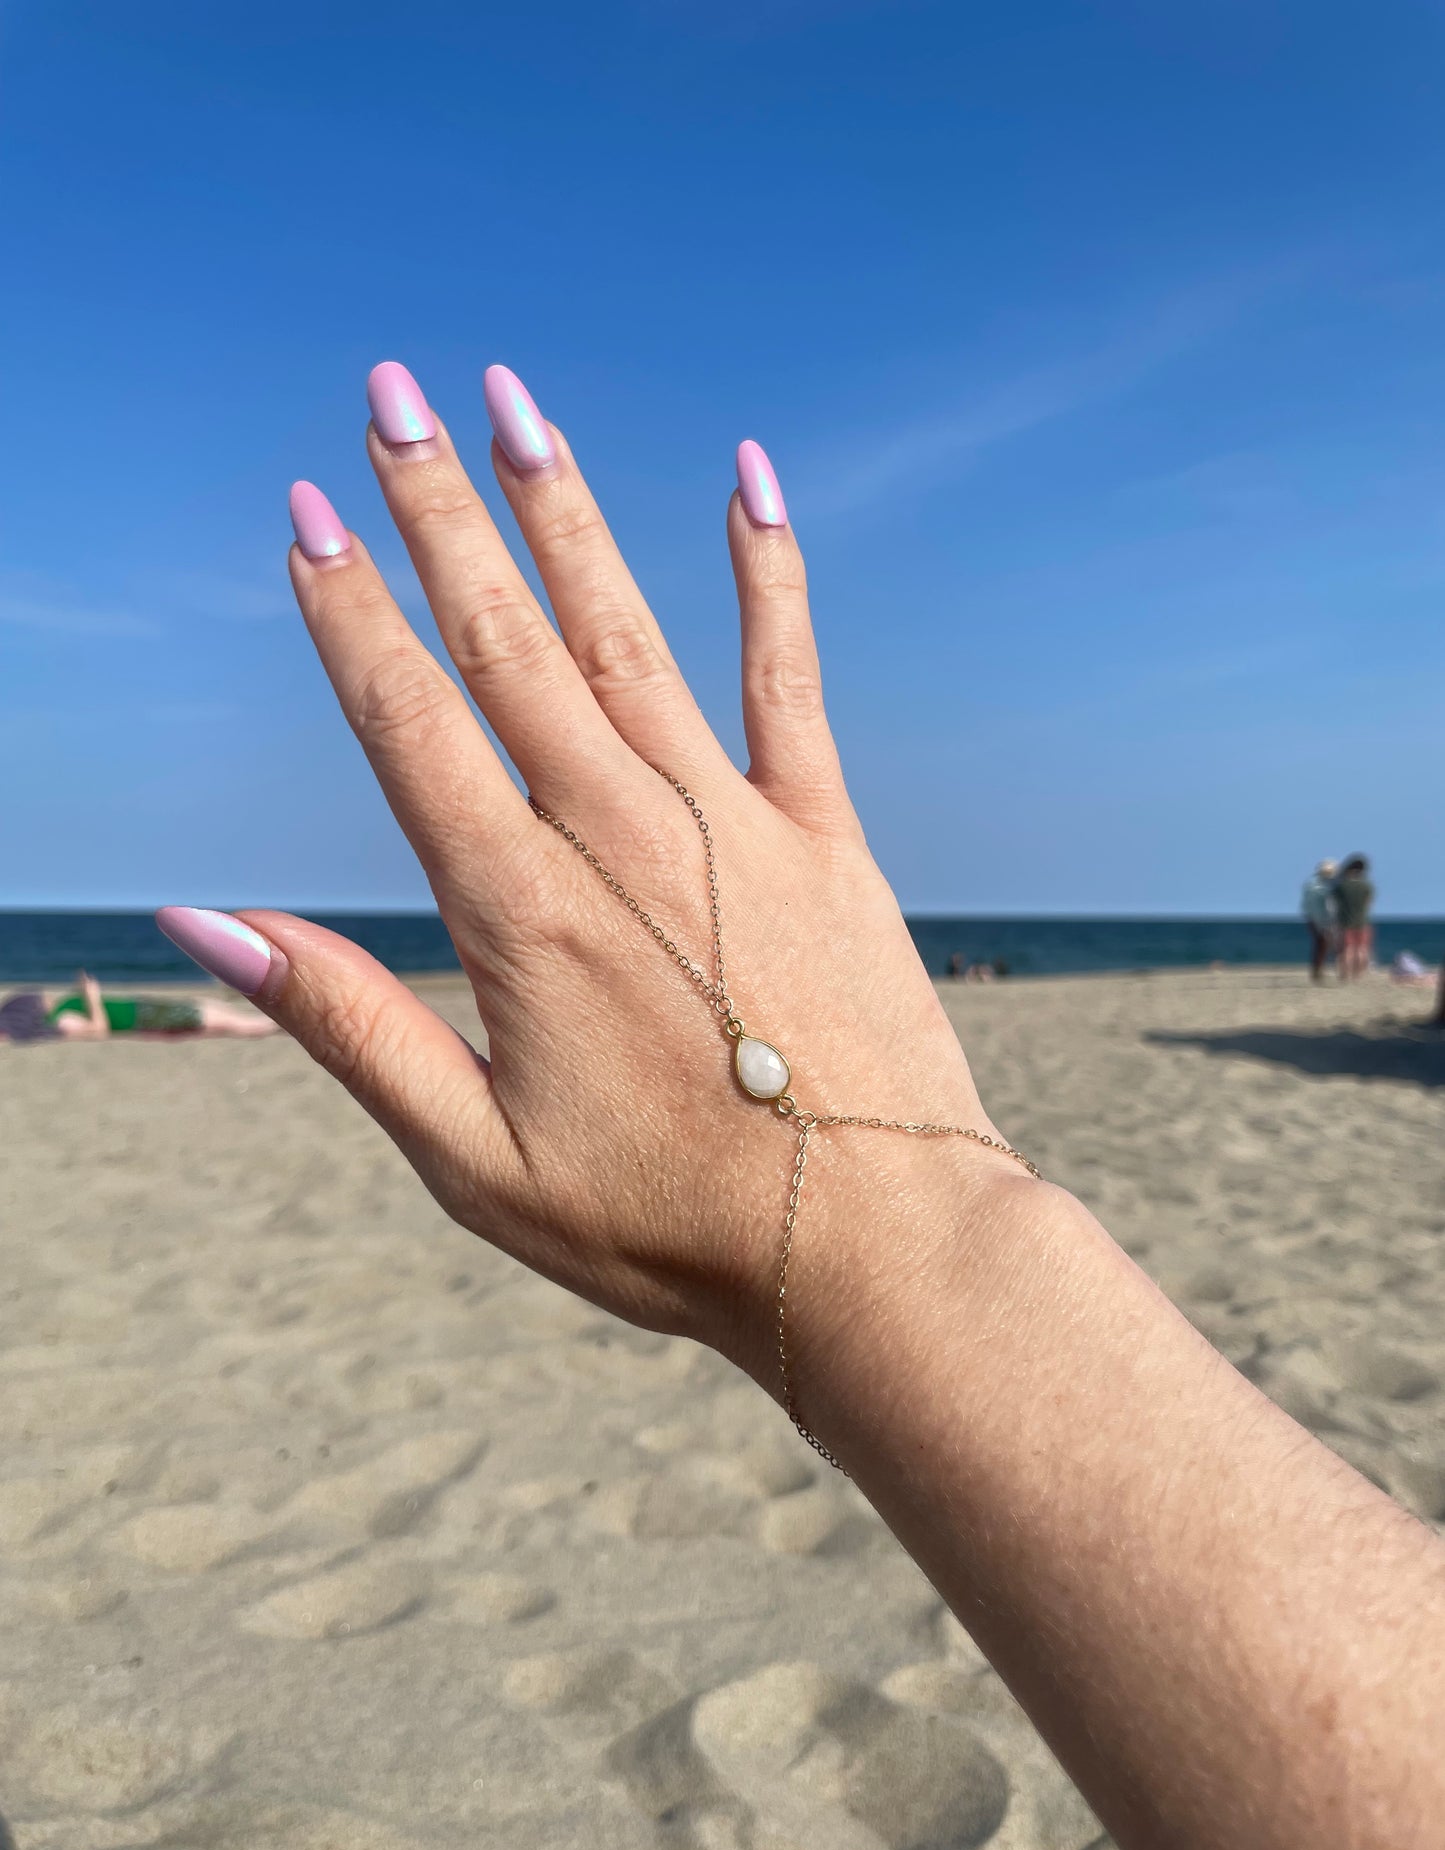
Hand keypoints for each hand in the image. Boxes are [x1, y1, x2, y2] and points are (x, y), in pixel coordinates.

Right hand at [174, 368, 1030, 1391]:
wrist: (871, 1249)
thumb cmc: (667, 1226)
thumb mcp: (473, 1161)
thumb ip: (348, 1025)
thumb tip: (208, 925)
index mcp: (521, 913)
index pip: (409, 723)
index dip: (349, 612)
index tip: (307, 511)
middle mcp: (619, 836)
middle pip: (504, 643)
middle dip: (437, 511)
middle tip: (386, 392)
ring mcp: (731, 821)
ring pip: (625, 632)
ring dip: (560, 511)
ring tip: (508, 403)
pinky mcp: (824, 833)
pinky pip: (789, 676)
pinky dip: (768, 574)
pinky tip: (748, 479)